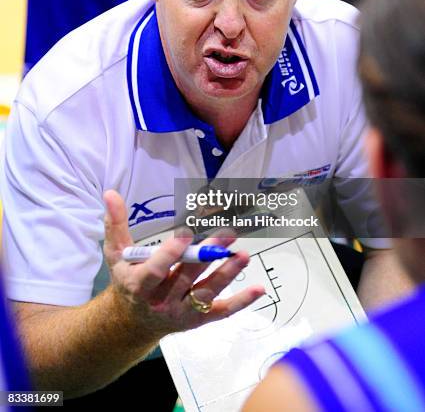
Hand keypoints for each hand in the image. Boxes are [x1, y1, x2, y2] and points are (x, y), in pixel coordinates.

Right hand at [103, 190, 264, 339]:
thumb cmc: (126, 279)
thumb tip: (110, 193)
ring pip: (206, 294)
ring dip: (226, 275)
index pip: (155, 271)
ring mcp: (181, 313)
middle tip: (226, 235)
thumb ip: (115, 223)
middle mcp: (161, 302)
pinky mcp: (198, 319)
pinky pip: (221, 312)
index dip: (169, 255)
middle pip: (187, 279)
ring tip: (243, 255)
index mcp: (139, 285)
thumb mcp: (115, 253)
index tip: (185, 235)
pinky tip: (259, 288)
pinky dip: (241, 302)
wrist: (132, 321)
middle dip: (207, 257)